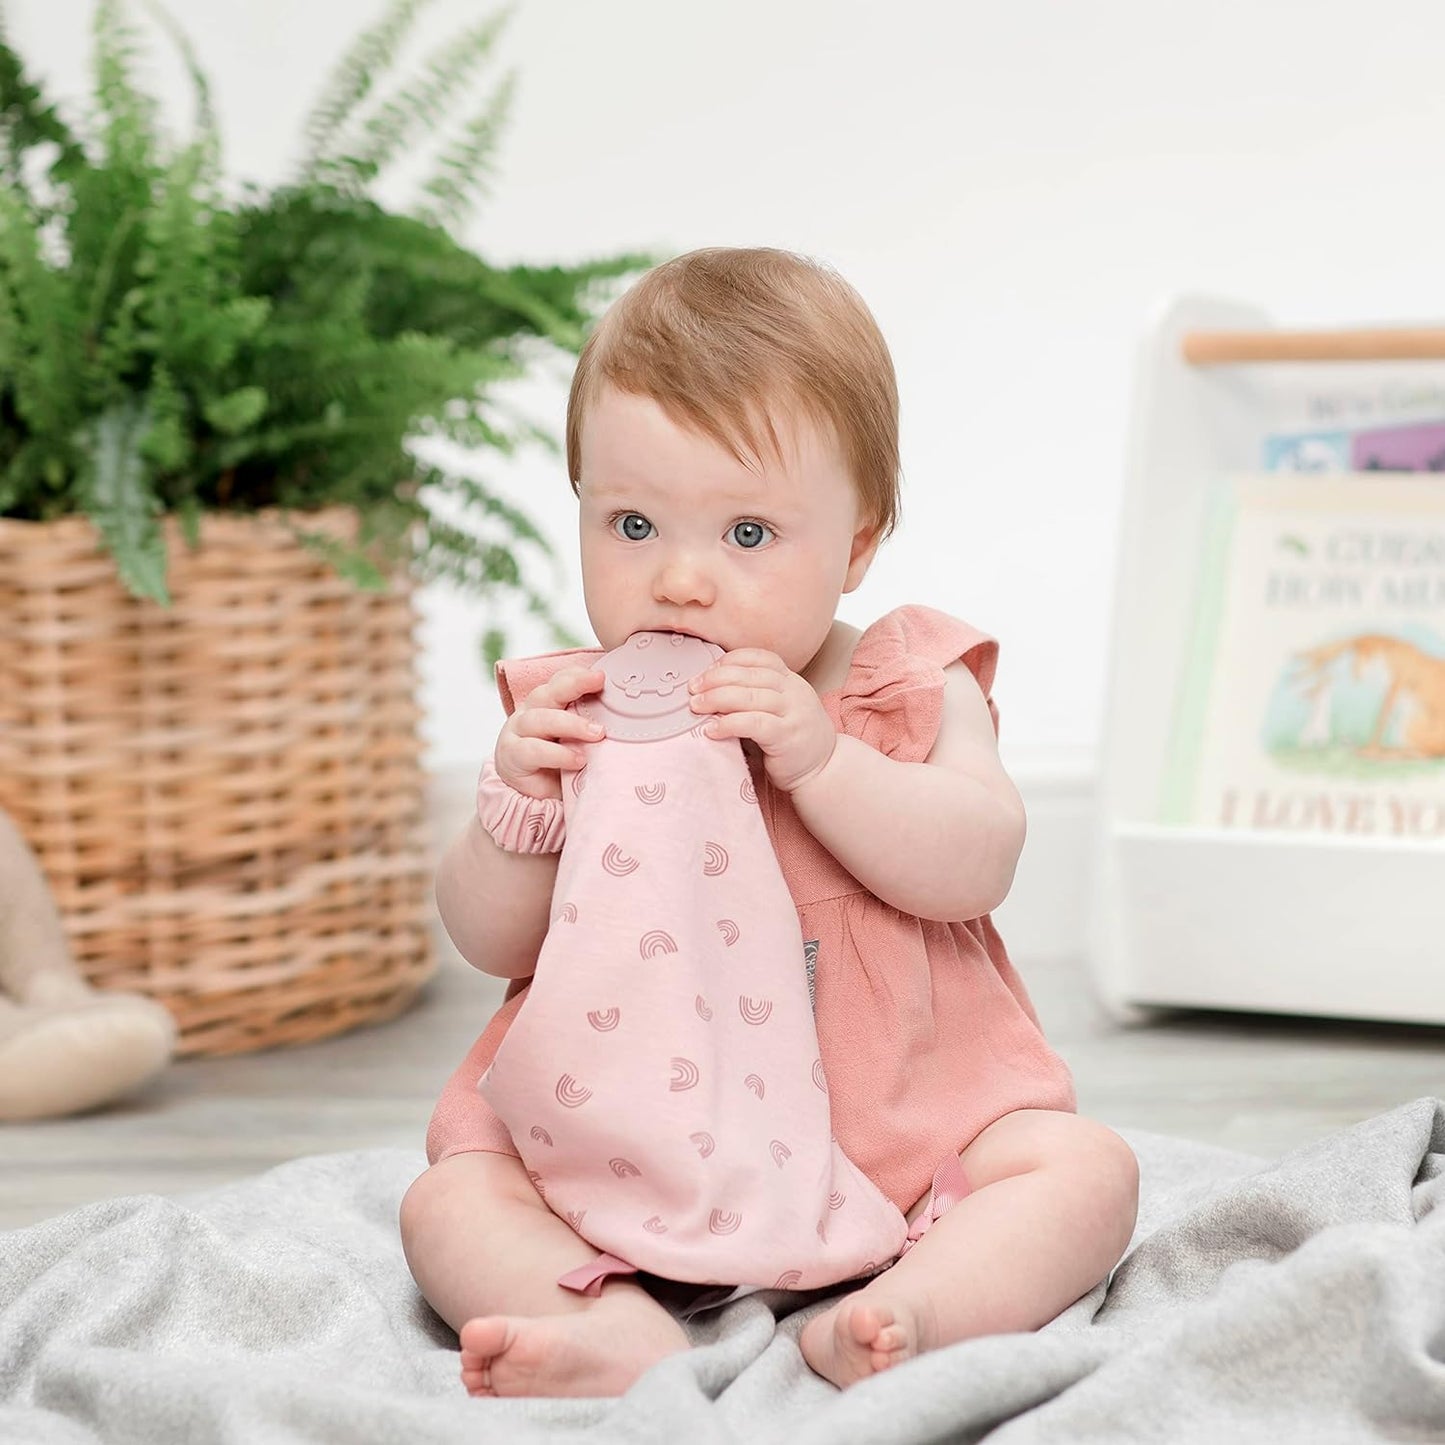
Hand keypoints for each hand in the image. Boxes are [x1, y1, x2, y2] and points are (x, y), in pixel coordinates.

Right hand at [494, 666, 605, 799]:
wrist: (537, 800)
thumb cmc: (563, 766)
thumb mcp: (581, 742)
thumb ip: (593, 727)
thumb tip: (628, 716)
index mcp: (547, 705)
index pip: (559, 681)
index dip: (578, 676)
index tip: (600, 676)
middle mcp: (530, 713)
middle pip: (548, 692)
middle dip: (574, 685)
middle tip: (599, 683)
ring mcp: (517, 733)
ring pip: (540, 719)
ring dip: (571, 724)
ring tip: (597, 734)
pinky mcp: (512, 756)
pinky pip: (534, 750)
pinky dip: (558, 754)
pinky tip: (578, 760)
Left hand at [687, 649, 835, 792]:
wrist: (824, 770)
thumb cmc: (793, 741)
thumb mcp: (780, 710)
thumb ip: (756, 697)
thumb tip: (710, 690)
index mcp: (792, 681)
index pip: (760, 658)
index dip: (731, 661)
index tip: (708, 671)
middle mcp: (794, 692)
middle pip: (749, 675)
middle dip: (715, 679)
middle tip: (693, 689)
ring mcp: (793, 713)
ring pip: (750, 696)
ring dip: (716, 699)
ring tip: (696, 707)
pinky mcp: (787, 736)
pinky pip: (753, 724)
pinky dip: (728, 724)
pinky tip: (712, 730)